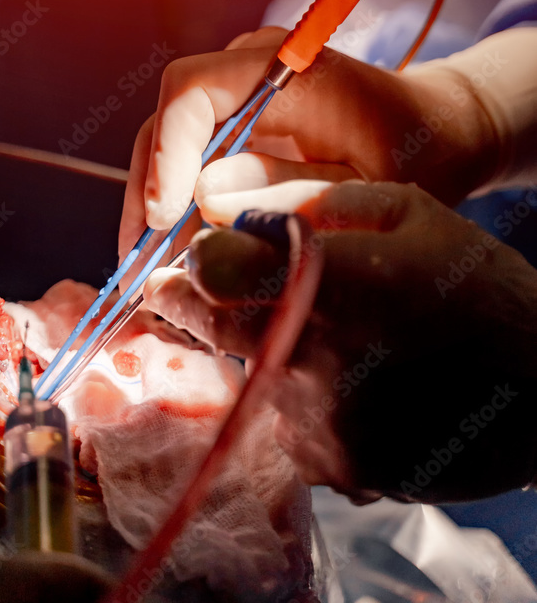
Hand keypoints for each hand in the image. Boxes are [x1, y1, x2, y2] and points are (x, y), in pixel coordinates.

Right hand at [119, 27, 498, 259]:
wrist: (435, 130)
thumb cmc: (416, 150)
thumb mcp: (368, 183)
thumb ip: (291, 189)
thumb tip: (202, 200)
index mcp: (284, 67)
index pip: (192, 89)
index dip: (168, 151)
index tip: (164, 216)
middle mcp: (248, 71)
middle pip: (168, 123)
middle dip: (148, 195)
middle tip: (141, 265)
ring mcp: (238, 98)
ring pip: (171, 149)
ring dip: (158, 212)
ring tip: (157, 278)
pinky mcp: (237, 127)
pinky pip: (192, 165)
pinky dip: (183, 214)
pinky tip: (184, 262)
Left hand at [143, 180, 536, 503]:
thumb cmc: (476, 286)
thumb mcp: (408, 212)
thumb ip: (314, 203)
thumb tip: (237, 210)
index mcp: (326, 281)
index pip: (212, 270)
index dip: (195, 260)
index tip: (196, 256)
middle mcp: (310, 357)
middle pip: (211, 327)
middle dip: (196, 304)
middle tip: (194, 290)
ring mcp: (319, 421)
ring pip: (250, 376)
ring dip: (262, 353)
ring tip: (326, 336)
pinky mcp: (336, 466)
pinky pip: (290, 423)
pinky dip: (302, 400)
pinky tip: (352, 383)